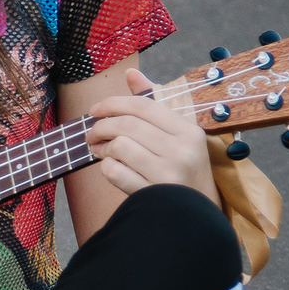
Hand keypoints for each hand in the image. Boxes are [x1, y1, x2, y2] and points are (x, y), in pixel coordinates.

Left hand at [84, 68, 218, 203]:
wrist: (196, 216)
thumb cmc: (184, 169)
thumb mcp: (178, 135)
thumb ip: (153, 103)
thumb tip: (131, 73)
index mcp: (189, 131)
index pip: (145, 106)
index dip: (114, 103)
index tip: (95, 109)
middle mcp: (181, 151)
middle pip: (129, 125)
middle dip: (102, 126)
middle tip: (92, 132)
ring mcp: (168, 174)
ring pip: (121, 147)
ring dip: (103, 147)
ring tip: (98, 150)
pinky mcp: (153, 195)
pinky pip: (117, 173)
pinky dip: (106, 168)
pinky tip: (108, 167)